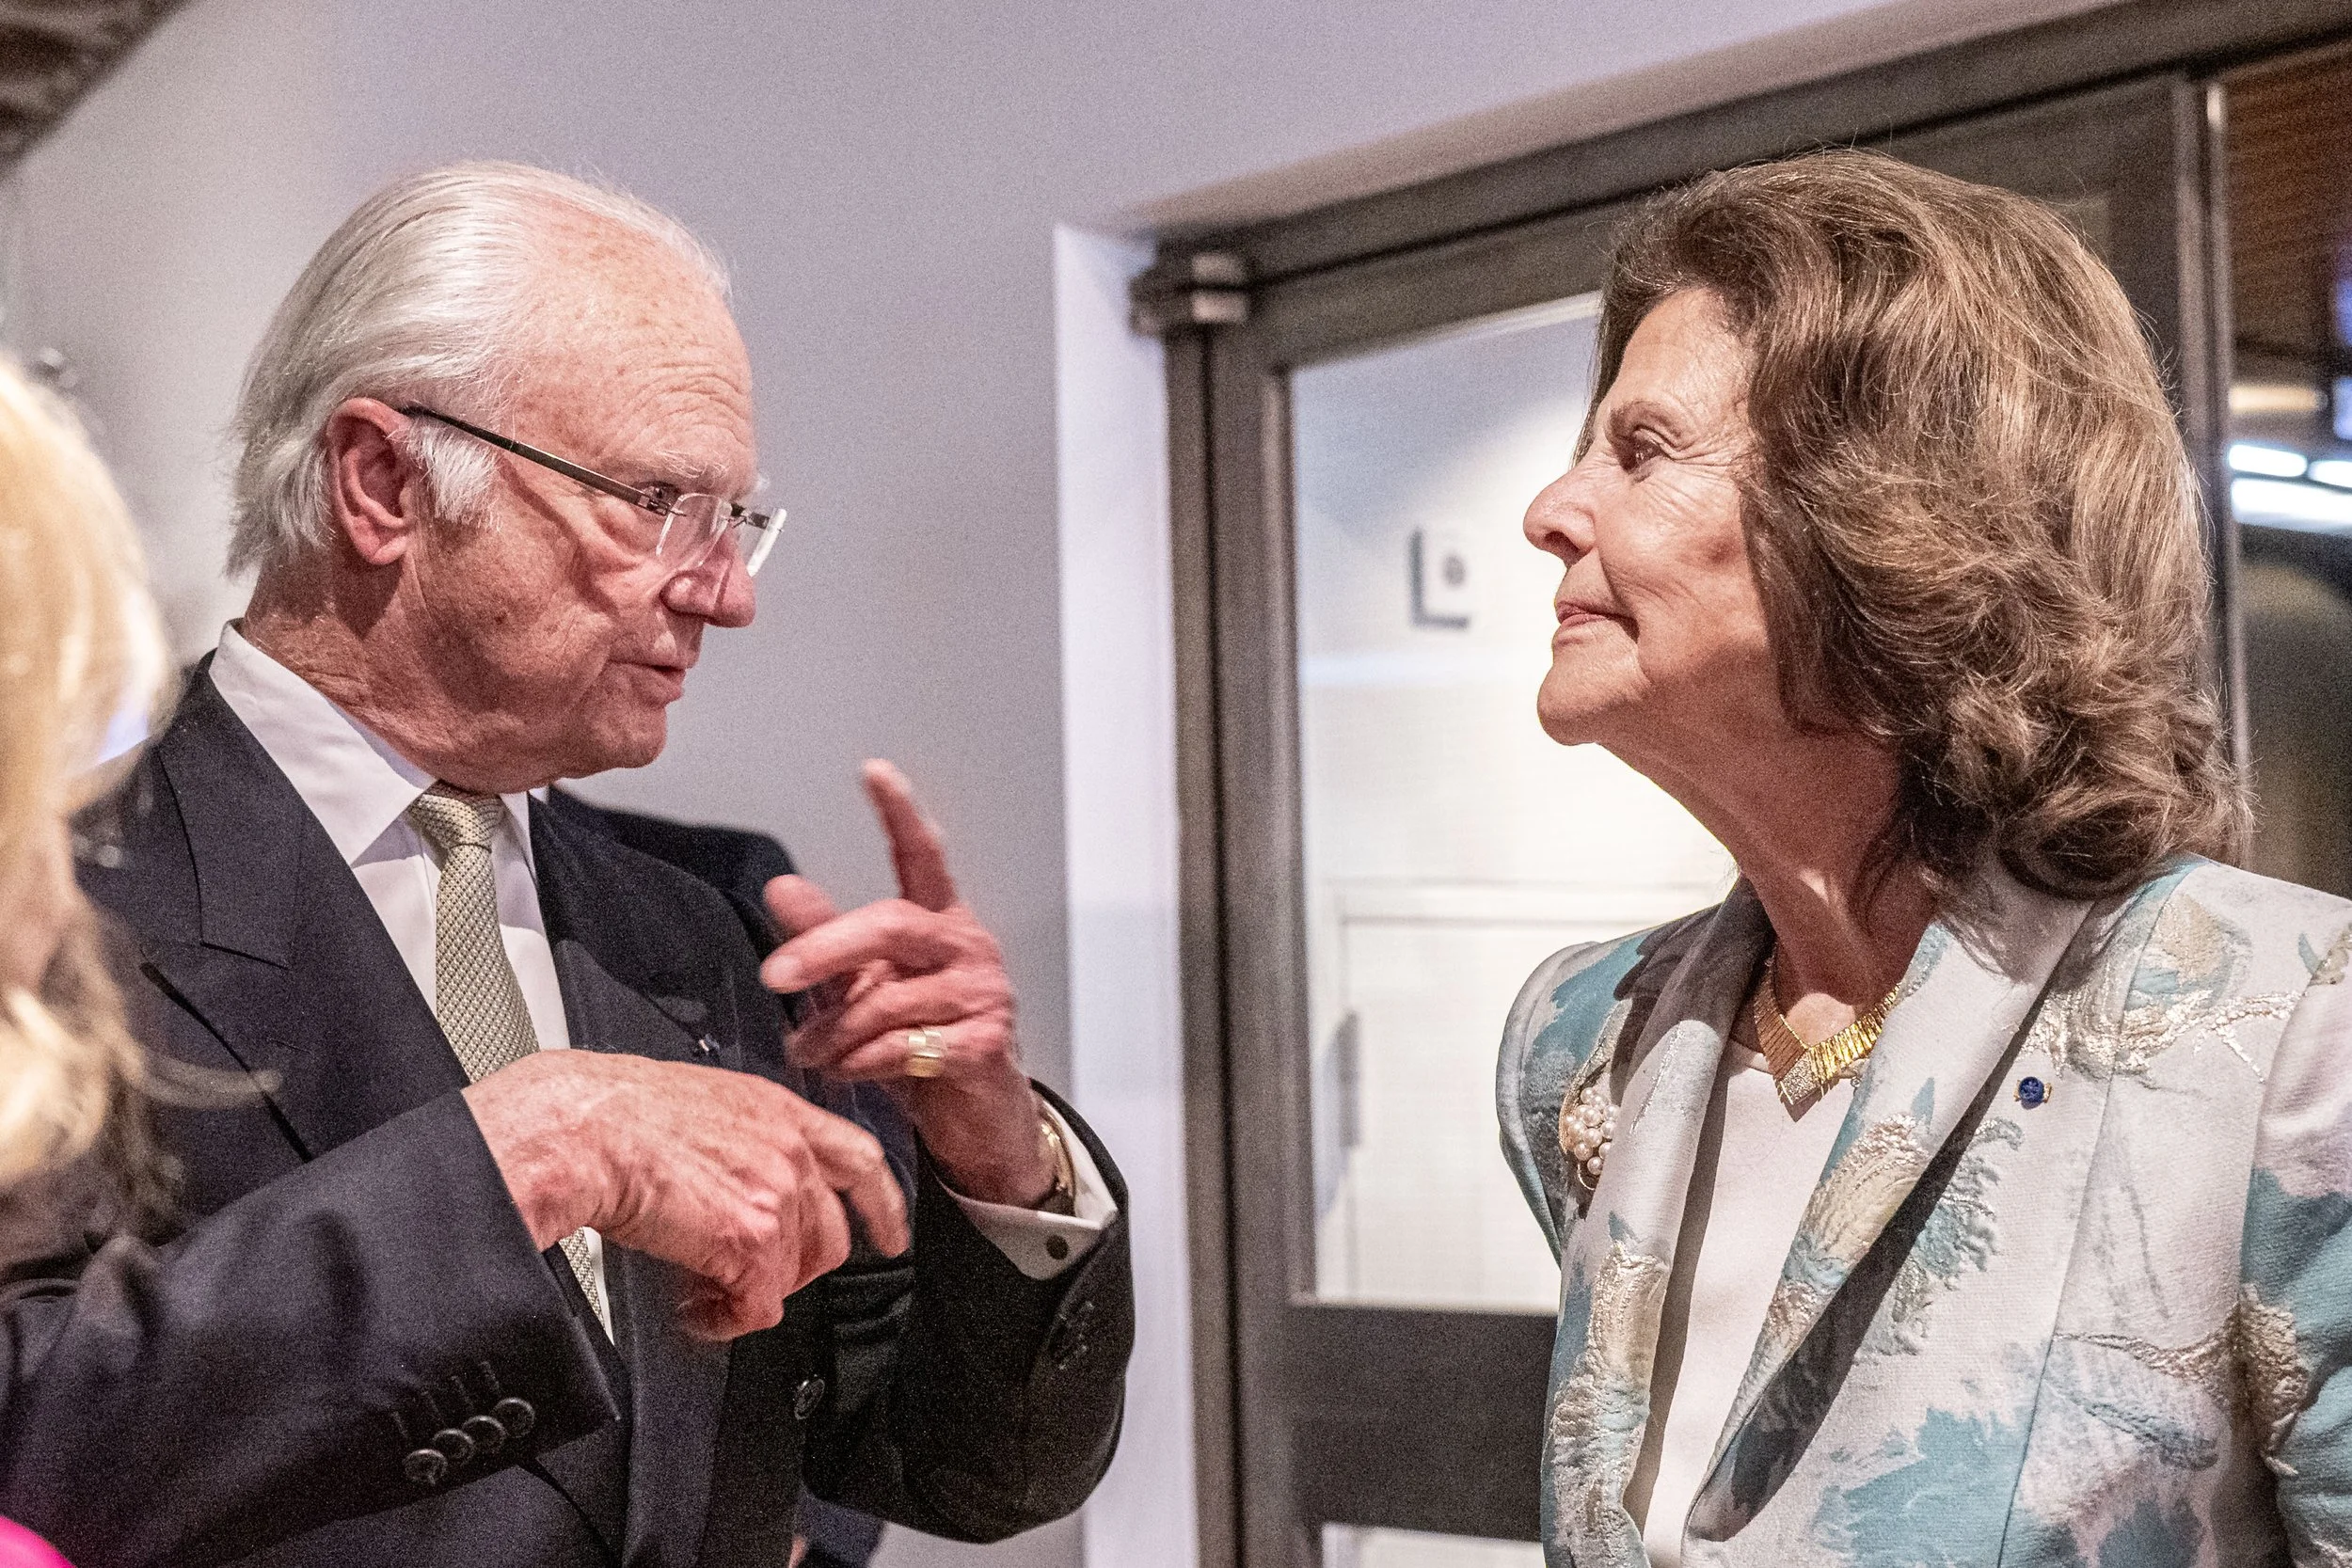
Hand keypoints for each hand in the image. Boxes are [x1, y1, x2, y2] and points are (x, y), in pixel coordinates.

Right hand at [464, 1050, 908, 1339]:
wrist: (582, 1128)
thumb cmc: (613, 1112)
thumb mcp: (700, 1103)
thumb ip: (738, 1141)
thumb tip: (730, 1185)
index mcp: (778, 1110)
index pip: (857, 1157)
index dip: (880, 1202)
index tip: (889, 1232)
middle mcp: (789, 1150)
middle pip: (829, 1234)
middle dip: (794, 1270)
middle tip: (755, 1284)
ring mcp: (777, 1195)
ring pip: (792, 1273)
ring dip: (750, 1294)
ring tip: (704, 1293)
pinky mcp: (749, 1241)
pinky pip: (758, 1305)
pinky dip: (727, 1320)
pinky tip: (697, 1312)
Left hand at [760, 761, 1056, 1207]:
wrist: (973, 1118)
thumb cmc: (918, 1042)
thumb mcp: (863, 987)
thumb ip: (825, 939)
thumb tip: (780, 885)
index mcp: (939, 921)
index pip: (923, 855)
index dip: (900, 813)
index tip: (874, 771)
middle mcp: (968, 946)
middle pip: (891, 924)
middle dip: (826, 947)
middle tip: (775, 975)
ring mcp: (984, 993)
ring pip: (889, 998)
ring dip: (833, 1030)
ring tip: (806, 1051)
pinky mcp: (987, 1043)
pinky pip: (905, 1046)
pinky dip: (861, 1062)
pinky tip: (843, 1071)